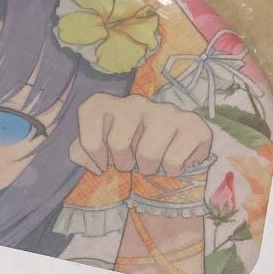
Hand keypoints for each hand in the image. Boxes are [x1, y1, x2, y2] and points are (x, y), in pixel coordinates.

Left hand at [69, 92, 211, 176]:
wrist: (166, 160)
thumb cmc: (122, 154)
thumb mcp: (95, 152)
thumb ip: (80, 152)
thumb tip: (90, 160)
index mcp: (106, 105)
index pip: (89, 116)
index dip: (93, 150)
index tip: (102, 163)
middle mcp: (135, 102)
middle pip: (119, 143)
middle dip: (124, 164)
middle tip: (132, 163)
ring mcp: (165, 110)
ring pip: (148, 153)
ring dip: (149, 169)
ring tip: (152, 164)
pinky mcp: (192, 124)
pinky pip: (174, 160)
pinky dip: (172, 170)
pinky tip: (174, 163)